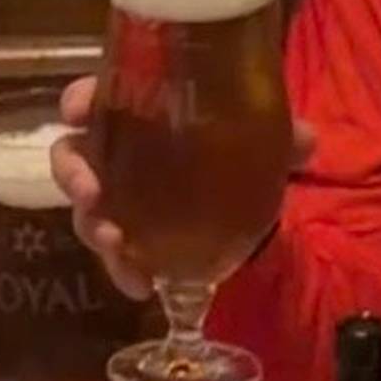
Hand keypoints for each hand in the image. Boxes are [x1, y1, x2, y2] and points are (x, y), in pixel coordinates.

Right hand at [51, 75, 314, 302]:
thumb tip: (307, 140)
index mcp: (136, 111)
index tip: (77, 111)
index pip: (95, 96)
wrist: (239, 195)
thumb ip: (281, 136)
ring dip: (93, 226)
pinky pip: (113, 251)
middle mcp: (115, 150)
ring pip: (86, 209)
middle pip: (72, 155)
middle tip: (92, 192)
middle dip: (74, 174)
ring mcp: (116, 196)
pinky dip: (122, 268)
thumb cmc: (232, 147)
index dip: (79, 100)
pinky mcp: (127, 235)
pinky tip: (141, 284)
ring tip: (115, 243)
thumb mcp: (260, 136)